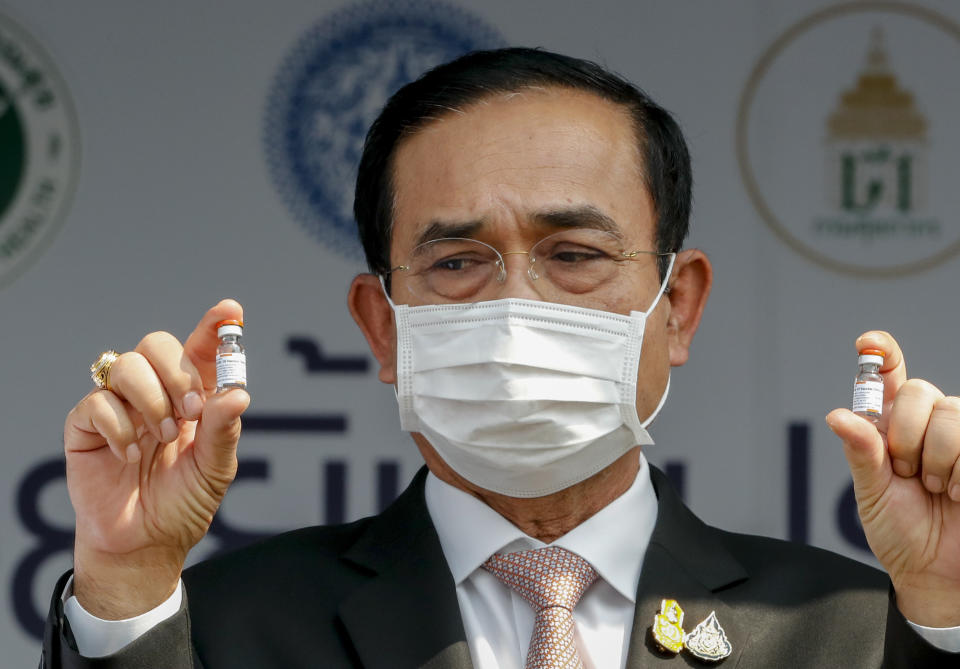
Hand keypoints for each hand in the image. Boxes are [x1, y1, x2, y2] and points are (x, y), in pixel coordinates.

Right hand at [65, 300, 249, 618]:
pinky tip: (129, 454)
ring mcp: (119, 404)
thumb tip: (238, 393)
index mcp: (194, 397)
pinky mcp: (86, 424)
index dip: (215, 327)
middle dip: (178, 374)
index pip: (202, 349)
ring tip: (162, 439)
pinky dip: (119, 427)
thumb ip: (224, 430)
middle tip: (190, 413)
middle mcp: (156, 392)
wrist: (144, 543)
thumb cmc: (184, 503)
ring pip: (127, 365)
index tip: (230, 312)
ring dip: (151, 401)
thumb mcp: (215, 469)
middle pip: (157, 344)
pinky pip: (97, 401)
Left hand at [826, 331, 959, 627]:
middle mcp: (930, 423)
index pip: (888, 377)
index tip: (868, 343)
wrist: (938, 574)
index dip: (881, 354)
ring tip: (937, 489)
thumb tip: (838, 415)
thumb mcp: (872, 493)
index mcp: (893, 426)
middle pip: (922, 391)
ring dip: (938, 459)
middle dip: (907, 435)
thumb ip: (861, 452)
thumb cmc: (901, 533)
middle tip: (907, 473)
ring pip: (953, 414)